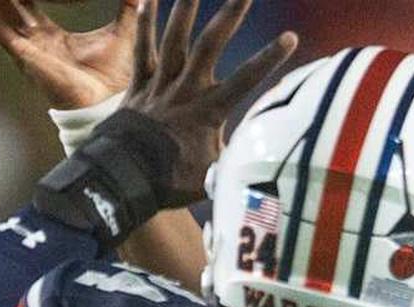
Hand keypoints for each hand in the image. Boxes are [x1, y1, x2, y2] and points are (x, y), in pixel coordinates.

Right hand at [0, 0, 137, 108]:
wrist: (108, 102)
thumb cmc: (114, 76)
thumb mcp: (121, 34)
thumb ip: (129, 9)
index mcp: (50, 36)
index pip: (26, 3)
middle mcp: (34, 42)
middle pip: (6, 6)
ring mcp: (27, 50)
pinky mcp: (26, 57)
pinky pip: (1, 31)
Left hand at [124, 0, 297, 204]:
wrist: (123, 179)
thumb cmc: (171, 181)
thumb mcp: (212, 176)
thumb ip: (235, 162)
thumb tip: (263, 165)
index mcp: (209, 112)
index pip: (246, 80)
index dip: (269, 59)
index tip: (289, 37)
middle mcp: (186, 90)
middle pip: (210, 45)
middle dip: (230, 15)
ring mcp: (161, 85)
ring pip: (175, 39)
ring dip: (186, 9)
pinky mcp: (139, 85)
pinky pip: (142, 50)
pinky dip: (146, 25)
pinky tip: (148, 0)